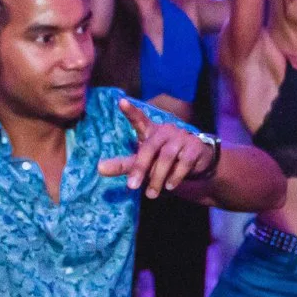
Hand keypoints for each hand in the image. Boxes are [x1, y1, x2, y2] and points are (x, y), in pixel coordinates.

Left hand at [102, 102, 219, 196]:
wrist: (197, 161)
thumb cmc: (163, 158)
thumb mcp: (143, 161)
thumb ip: (123, 165)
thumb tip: (99, 168)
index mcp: (150, 131)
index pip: (139, 119)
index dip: (131, 111)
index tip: (121, 102)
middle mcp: (165, 131)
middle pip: (149, 147)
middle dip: (140, 167)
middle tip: (132, 186)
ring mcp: (181, 138)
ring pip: (166, 157)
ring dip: (158, 177)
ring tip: (151, 194)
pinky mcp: (195, 148)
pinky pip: (184, 162)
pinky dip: (176, 176)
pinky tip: (170, 186)